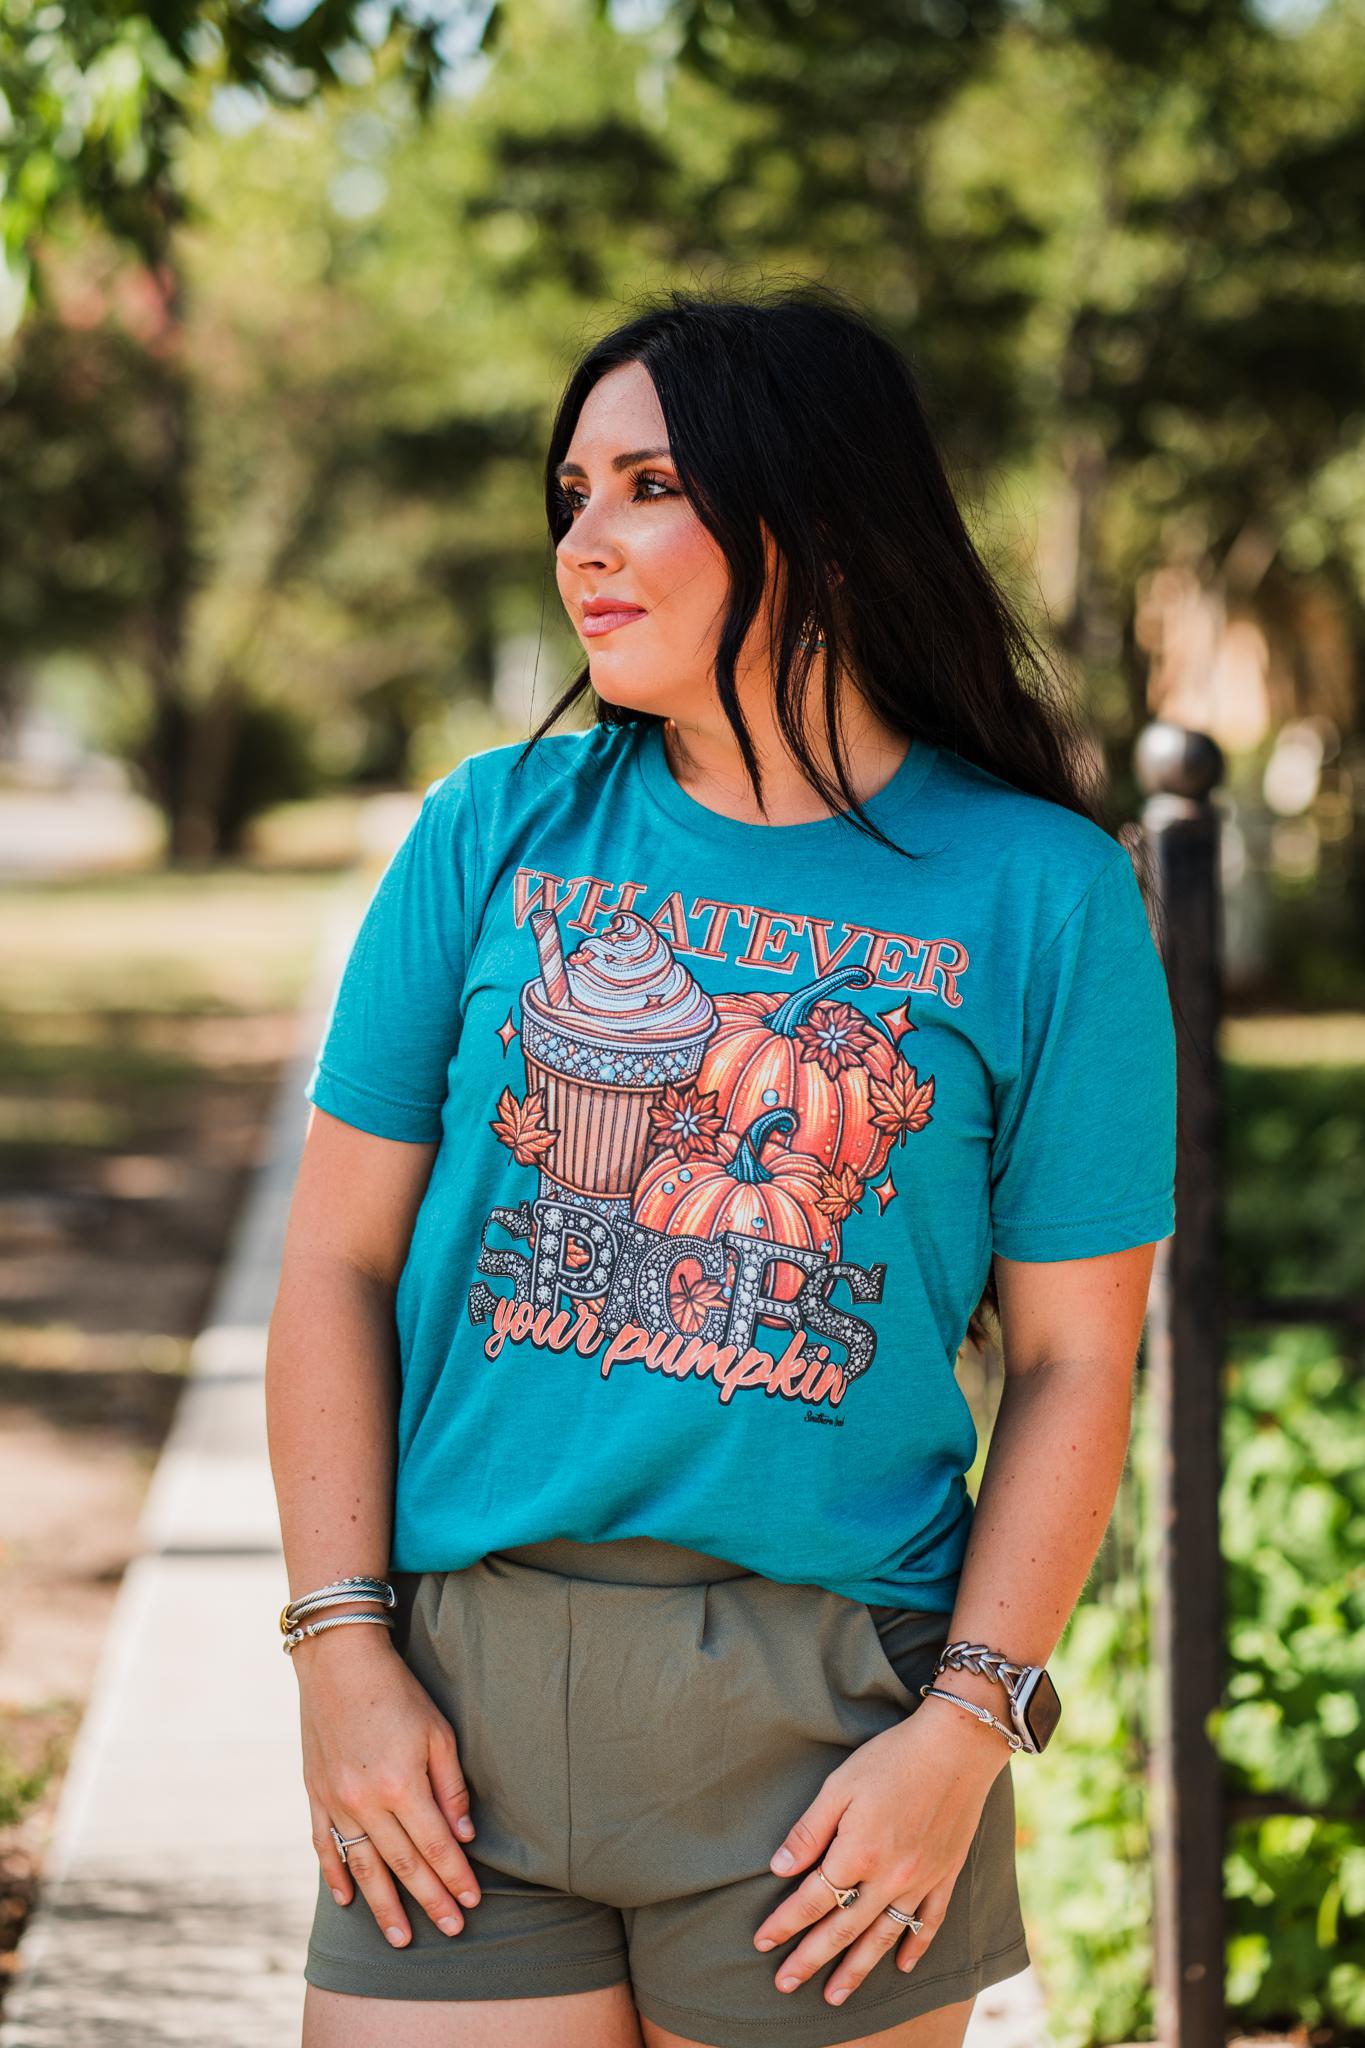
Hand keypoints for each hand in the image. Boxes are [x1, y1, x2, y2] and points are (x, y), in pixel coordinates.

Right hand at [295, 1626, 481, 1948]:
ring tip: (401, 1939)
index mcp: (403, 1785)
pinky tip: (348, 1901)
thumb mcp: (438, 1731)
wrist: (338, 1662)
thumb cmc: (398, 1691)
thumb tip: (464, 1837)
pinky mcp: (315, 1795)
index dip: (455, 1878)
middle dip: (430, 1901)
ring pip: (363, 1868)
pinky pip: (324, 1847)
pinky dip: (336, 1876)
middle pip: (404, 1865)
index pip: (436, 1846)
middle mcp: (367, 1802)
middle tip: (451, 1931)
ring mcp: (337, 1802)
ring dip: (383, 1906)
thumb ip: (451, 1787)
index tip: (472, 1904)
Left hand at [752, 1700, 1009, 2007]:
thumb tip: (780, 1868)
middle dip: (811, 1959)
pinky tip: (901, 1967)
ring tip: (835, 1995)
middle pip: (843, 1929)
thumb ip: (810, 1830)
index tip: (762, 1942)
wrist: (957, 1745)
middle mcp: (889, 1878)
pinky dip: (915, 1947)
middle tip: (785, 1985)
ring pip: (883, 1937)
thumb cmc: (892, 1758)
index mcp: (858, 1853)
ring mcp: (921, 1881)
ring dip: (857, 1969)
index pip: (812, 1899)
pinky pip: (929, 1923)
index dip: (784, 1922)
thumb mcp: (840, 1785)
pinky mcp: (946, 1875)